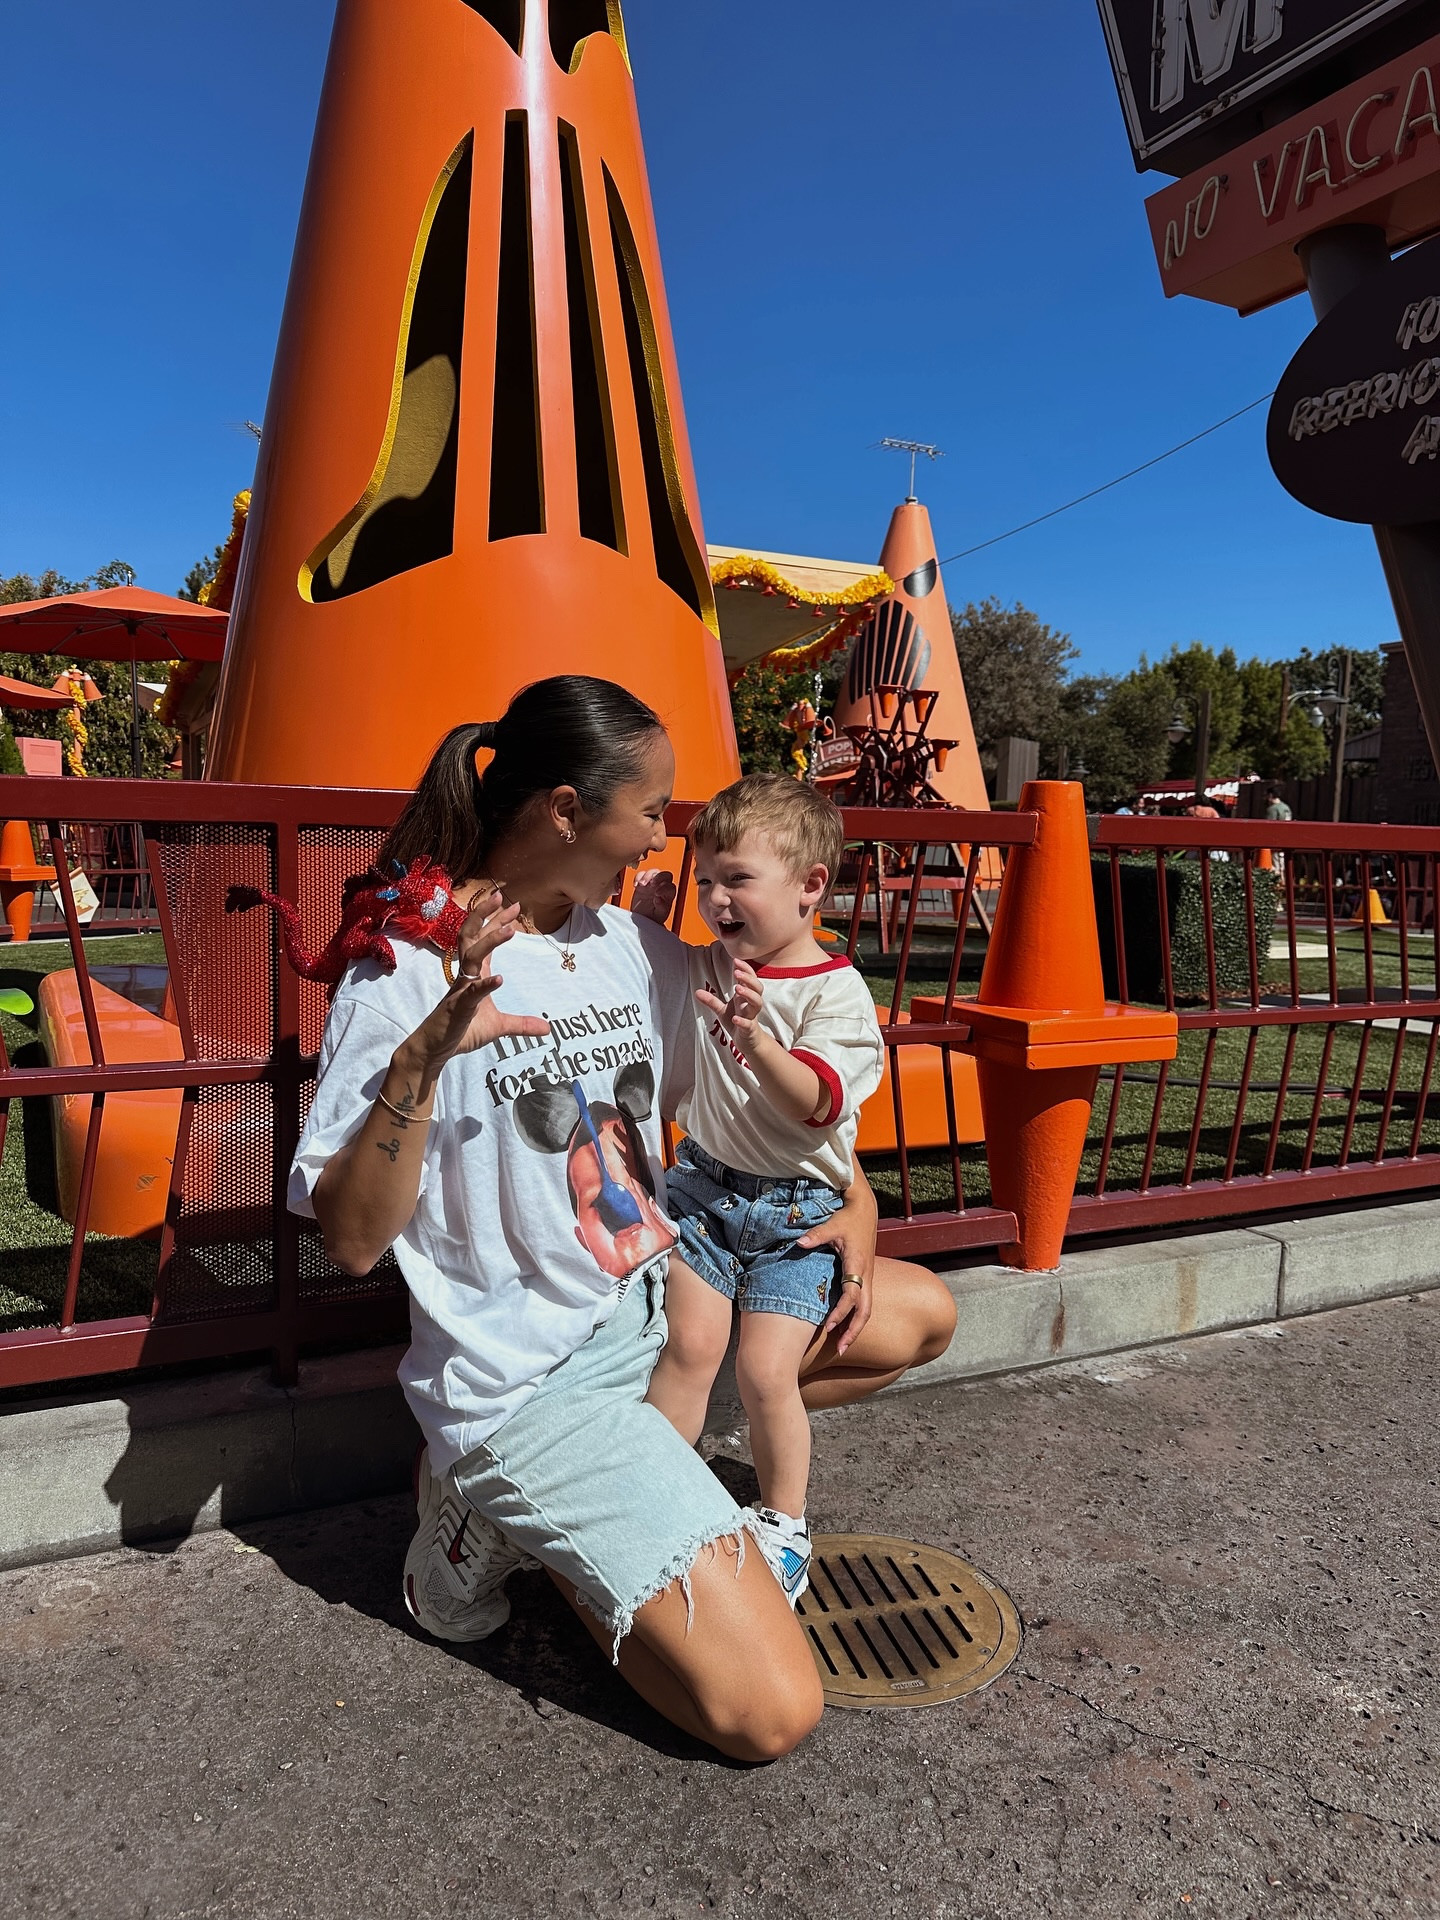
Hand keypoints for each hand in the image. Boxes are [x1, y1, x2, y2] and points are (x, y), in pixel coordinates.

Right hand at [403, 889, 550, 1082]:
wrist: (434, 1050)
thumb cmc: (461, 1031)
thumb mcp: (498, 1027)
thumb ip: (521, 1024)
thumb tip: (547, 1029)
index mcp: (474, 975)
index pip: (484, 940)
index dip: (497, 921)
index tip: (514, 906)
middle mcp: (466, 976)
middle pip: (471, 937)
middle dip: (485, 915)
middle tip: (500, 896)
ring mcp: (461, 990)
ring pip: (471, 957)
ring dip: (489, 942)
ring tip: (510, 930)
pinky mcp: (458, 1008)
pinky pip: (471, 992)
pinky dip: (485, 985)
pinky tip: (500, 978)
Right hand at [630, 868, 675, 924]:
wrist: (642, 918)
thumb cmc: (654, 918)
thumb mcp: (659, 915)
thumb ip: (661, 907)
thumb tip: (658, 899)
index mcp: (669, 895)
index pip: (671, 887)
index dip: (665, 888)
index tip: (656, 894)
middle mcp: (663, 886)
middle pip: (666, 875)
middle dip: (658, 877)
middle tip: (651, 883)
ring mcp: (652, 883)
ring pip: (654, 872)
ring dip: (648, 876)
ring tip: (641, 885)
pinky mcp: (642, 882)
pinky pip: (642, 874)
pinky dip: (638, 877)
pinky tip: (636, 886)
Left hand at [695, 959, 764, 1046]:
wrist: (748, 1042)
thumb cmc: (738, 1021)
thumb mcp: (722, 1010)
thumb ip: (711, 1000)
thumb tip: (697, 991)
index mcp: (745, 997)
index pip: (750, 979)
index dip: (745, 969)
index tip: (735, 961)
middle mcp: (750, 1004)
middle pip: (757, 988)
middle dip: (748, 979)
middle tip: (736, 973)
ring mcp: (752, 1017)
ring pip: (757, 1003)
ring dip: (749, 994)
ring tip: (737, 988)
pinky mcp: (750, 1030)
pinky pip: (749, 1024)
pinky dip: (743, 1021)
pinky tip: (735, 1018)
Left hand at [798, 1166, 876, 1357]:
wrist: (865, 1210)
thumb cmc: (847, 1218)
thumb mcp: (832, 1225)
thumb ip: (816, 1236)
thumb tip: (798, 1244)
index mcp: (858, 1264)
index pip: (852, 1295)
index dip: (840, 1312)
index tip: (827, 1327)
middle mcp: (866, 1275)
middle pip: (865, 1310)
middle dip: (853, 1331)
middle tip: (839, 1349)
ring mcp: (868, 1278)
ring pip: (866, 1310)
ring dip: (855, 1328)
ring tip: (842, 1347)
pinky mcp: (865, 1277)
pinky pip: (863, 1303)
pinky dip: (855, 1318)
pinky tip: (843, 1329)